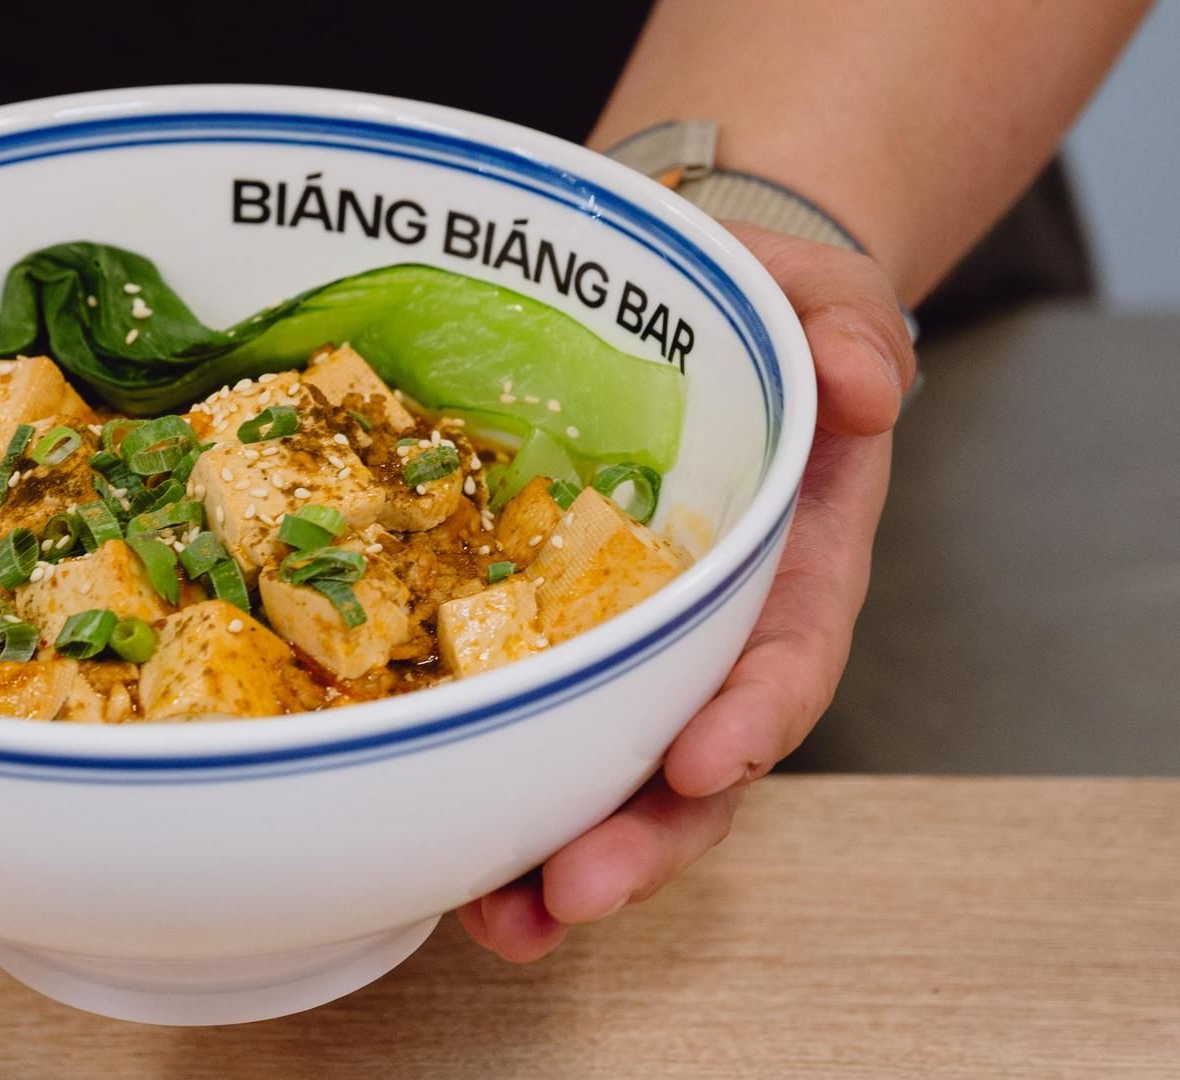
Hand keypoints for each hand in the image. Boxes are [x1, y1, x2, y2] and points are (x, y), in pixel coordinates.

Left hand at [457, 223, 911, 960]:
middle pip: (696, 768)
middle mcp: (712, 636)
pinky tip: (442, 865)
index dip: (752, 718)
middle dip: (643, 839)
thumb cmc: (759, 315)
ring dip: (558, 861)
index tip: (703, 760)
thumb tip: (866, 384)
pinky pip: (531, 731)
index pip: (785, 657)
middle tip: (574, 892)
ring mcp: (630, 654)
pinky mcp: (551, 644)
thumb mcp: (816, 298)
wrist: (681, 319)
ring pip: (611, 783)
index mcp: (788, 564)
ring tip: (499, 923)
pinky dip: (494, 800)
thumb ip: (848, 331)